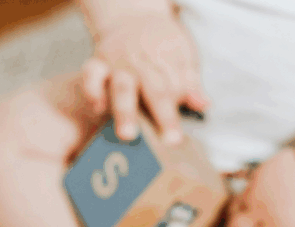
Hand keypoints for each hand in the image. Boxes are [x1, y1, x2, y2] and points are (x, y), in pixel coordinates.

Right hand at [81, 13, 208, 143]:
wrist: (133, 17)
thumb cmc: (162, 45)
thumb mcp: (183, 55)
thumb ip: (192, 82)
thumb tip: (203, 104)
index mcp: (169, 60)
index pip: (179, 85)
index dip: (181, 108)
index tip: (179, 136)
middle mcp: (144, 63)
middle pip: (156, 90)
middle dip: (163, 115)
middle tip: (170, 140)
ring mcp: (119, 63)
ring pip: (123, 88)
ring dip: (125, 111)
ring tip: (128, 135)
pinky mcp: (98, 63)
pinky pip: (91, 75)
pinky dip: (93, 91)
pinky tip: (98, 110)